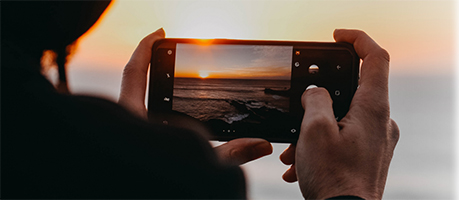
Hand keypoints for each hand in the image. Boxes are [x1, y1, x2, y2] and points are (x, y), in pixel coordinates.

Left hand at [118, 28, 271, 165]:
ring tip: (178, 102)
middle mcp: (123, 127)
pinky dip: (157, 129)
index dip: (145, 50)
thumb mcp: (197, 167)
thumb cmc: (155, 185)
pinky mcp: (130, 156)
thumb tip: (262, 144)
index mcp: (131, 120)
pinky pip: (142, 133)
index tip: (159, 35)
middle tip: (173, 67)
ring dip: (154, 105)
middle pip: (132, 90)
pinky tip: (174, 133)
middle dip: (151, 76)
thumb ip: (230, 155)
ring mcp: (124, 141)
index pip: (134, 73)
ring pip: (136, 114)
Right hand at [279, 29, 399, 198]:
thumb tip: (316, 93)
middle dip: (320, 101)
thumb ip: (315, 101)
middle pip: (353, 91)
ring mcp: (379, 142)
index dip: (358, 40)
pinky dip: (324, 147)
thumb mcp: (314, 131)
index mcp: (374, 108)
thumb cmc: (335, 179)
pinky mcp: (372, 159)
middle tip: (299, 113)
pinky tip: (302, 165)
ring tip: (296, 153)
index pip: (376, 58)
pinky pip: (347, 141)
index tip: (338, 36)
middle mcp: (382, 123)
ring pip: (345, 120)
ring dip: (316, 130)